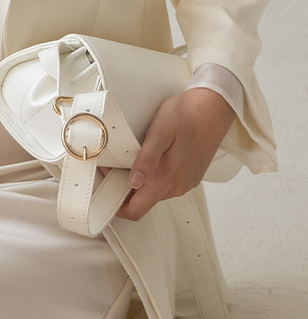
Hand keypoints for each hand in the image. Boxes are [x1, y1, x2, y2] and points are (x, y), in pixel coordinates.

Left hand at [100, 87, 234, 220]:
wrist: (215, 108)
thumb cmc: (188, 114)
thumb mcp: (161, 131)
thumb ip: (147, 158)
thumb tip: (134, 181)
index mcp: (167, 179)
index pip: (136, 210)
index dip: (116, 206)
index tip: (104, 190)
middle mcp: (177, 186)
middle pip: (143, 201)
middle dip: (124, 189)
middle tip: (111, 167)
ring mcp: (185, 182)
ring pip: (154, 191)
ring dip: (139, 180)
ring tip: (127, 158)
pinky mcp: (189, 175)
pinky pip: (166, 182)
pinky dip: (153, 174)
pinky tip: (148, 156)